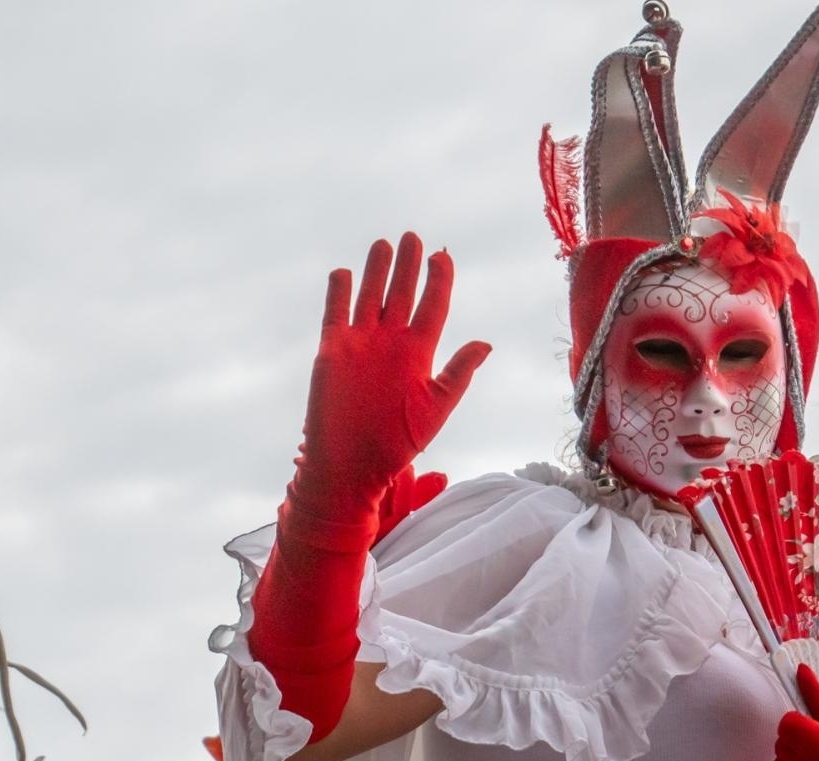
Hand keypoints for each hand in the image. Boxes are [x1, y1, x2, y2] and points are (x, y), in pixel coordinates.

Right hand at [297, 233, 491, 515]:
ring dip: (377, 271)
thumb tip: (485, 343)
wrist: (353, 465)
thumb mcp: (436, 407)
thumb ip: (458, 373)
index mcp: (420, 353)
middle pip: (402, 293)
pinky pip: (336, 314)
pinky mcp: (332, 351)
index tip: (443, 256)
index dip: (439, 281)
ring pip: (370, 296)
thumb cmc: (398, 443)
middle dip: (409, 266)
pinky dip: (339, 292)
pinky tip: (345, 272)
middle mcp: (391, 343)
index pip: (433, 306)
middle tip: (414, 237)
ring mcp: (361, 344)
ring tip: (385, 243)